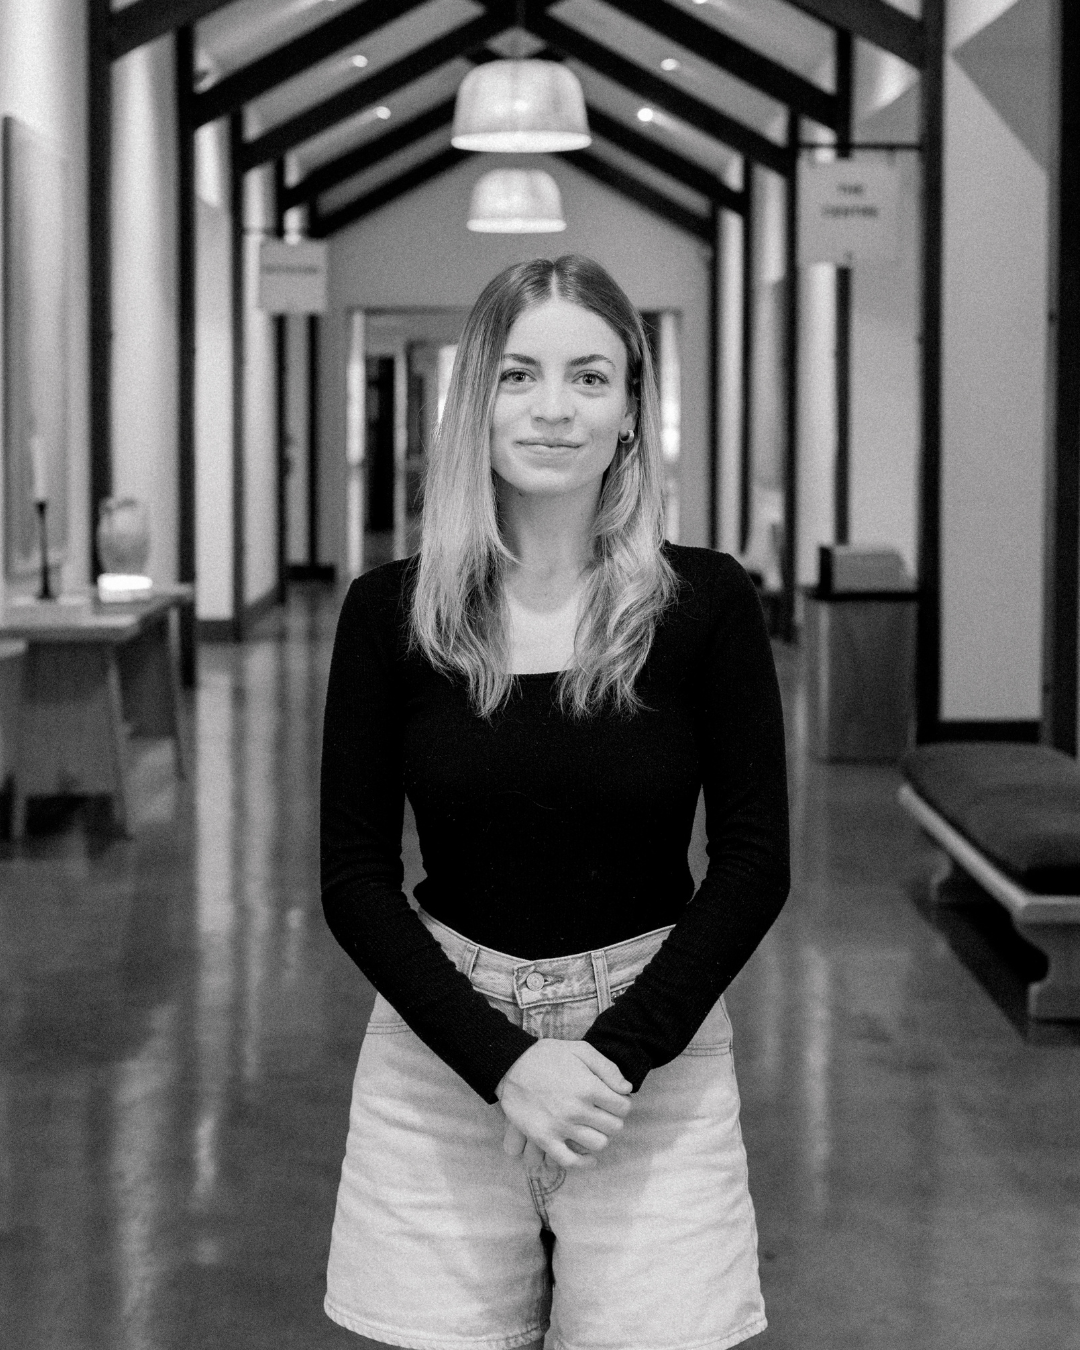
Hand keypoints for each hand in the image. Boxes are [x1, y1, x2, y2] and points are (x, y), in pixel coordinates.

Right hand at [496, 1040, 632, 1169]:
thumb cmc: (548, 1055)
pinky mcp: (544, 1138)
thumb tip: (627, 1089)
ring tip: (593, 1128)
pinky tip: (588, 1158)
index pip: (623, 1107)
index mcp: (589, 1087)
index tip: (615, 1100)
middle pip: (613, 1127)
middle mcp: (578, 1110)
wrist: (511, 1064)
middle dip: (613, 1119)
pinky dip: (583, 1163)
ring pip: (598, 1144)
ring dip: (600, 1136)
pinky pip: (570, 1161)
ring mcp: (561, 1126)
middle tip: (603, 1113)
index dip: (622, 1103)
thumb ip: (608, 1068)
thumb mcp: (581, 1049)